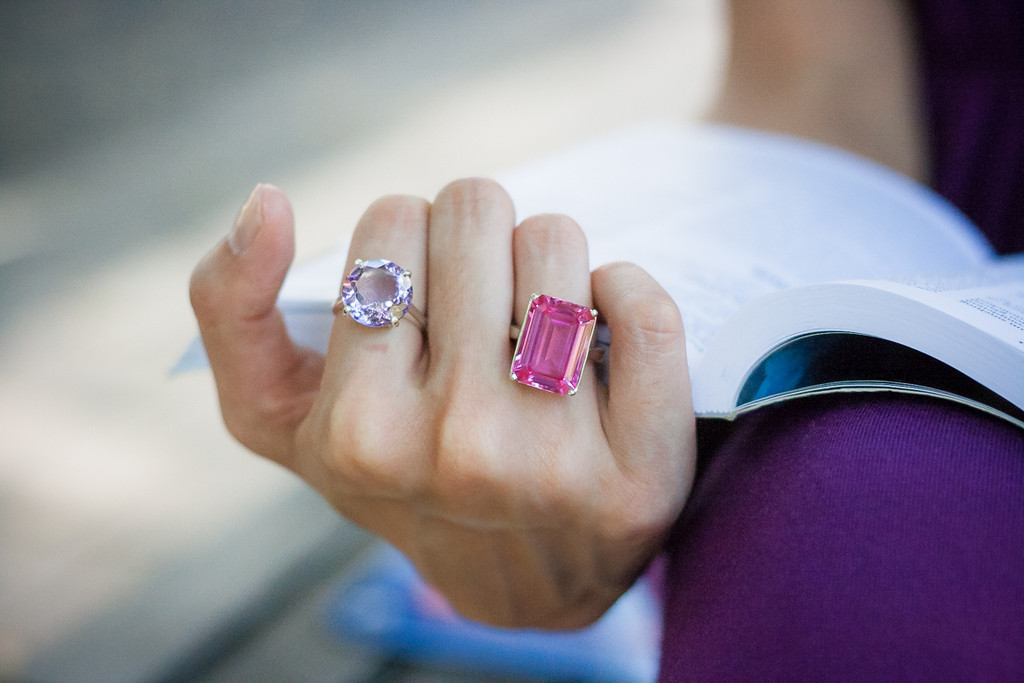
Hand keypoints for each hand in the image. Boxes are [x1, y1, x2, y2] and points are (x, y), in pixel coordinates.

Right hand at [190, 179, 695, 628]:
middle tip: (481, 298)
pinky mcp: (644, 471)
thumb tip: (265, 200)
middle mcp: (458, 449)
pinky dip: (624, 292)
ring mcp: (557, 463)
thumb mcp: (280, 416)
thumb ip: (230, 309)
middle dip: (474, 238)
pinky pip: (647, 307)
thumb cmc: (394, 475)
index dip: (405, 239)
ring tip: (534, 320)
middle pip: (475, 213)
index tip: (417, 291)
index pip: (391, 221)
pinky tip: (597, 333)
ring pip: (557, 243)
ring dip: (545, 261)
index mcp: (358, 430)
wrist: (515, 580)